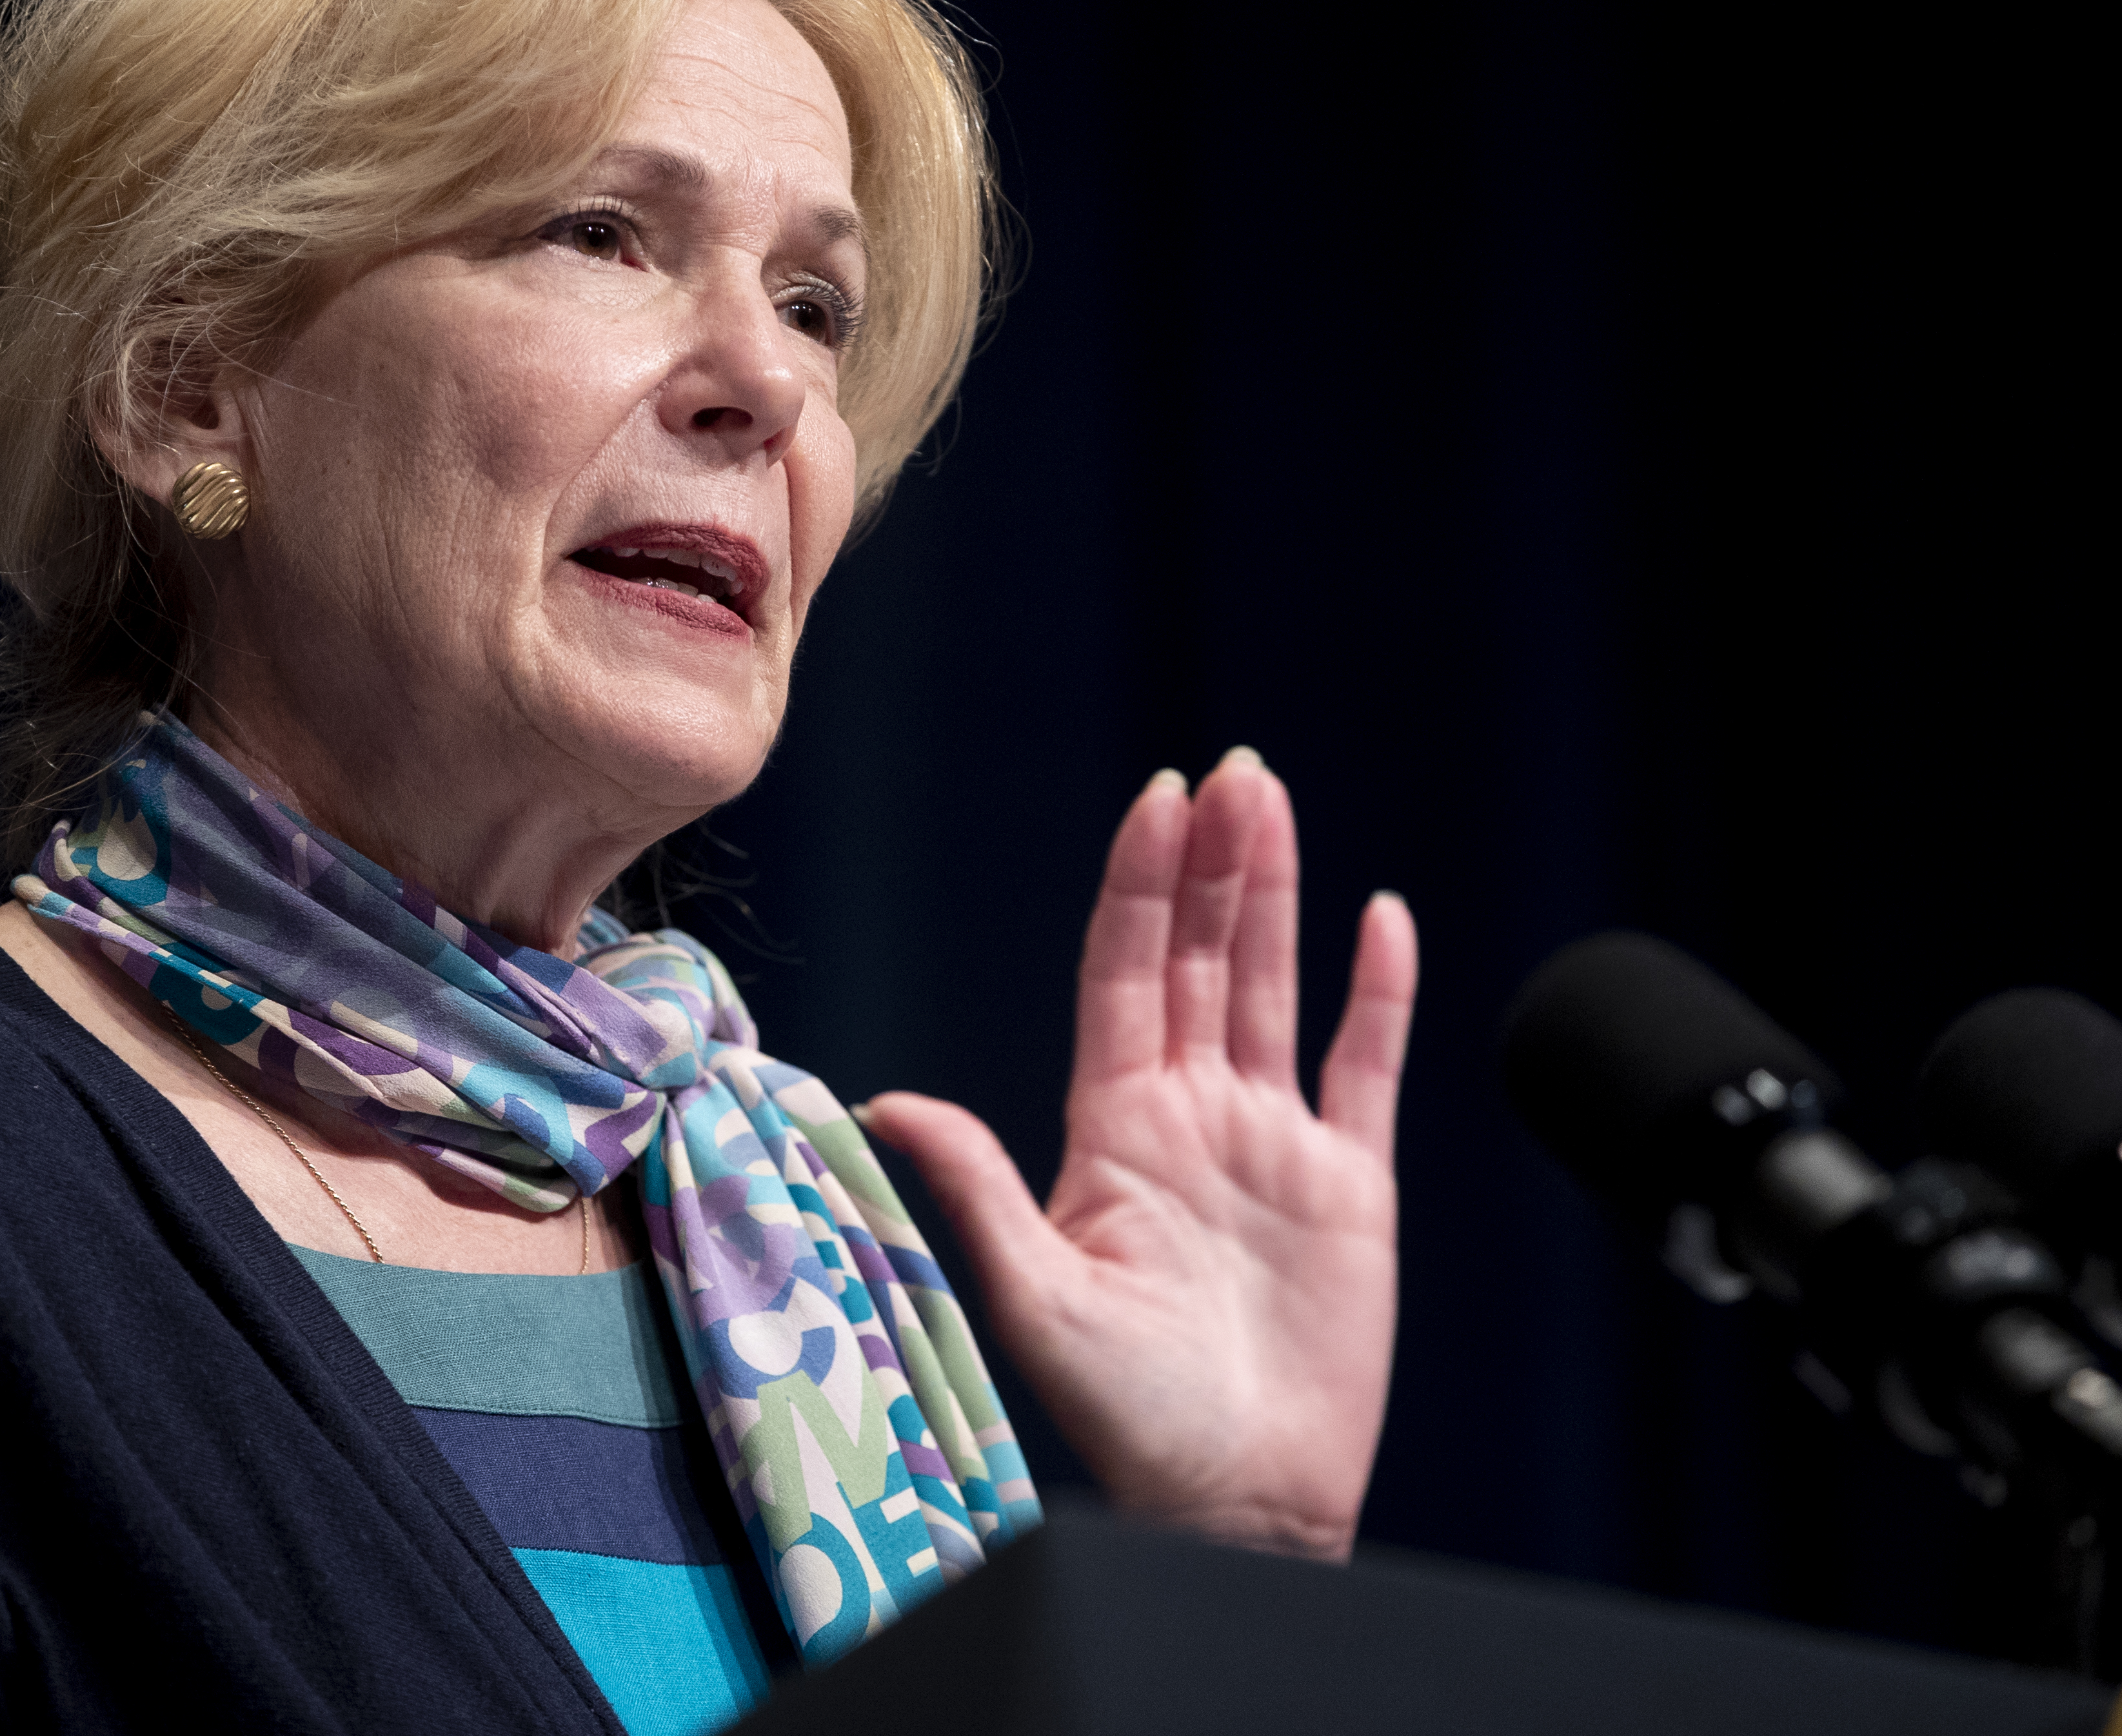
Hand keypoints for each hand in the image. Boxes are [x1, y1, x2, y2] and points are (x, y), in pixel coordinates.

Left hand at [862, 748, 1415, 1558]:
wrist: (1237, 1497)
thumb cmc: (1126, 1415)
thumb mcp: (1033, 1295)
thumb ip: (973, 1187)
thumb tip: (884, 1101)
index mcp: (1115, 1128)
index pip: (1124, 973)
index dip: (1139, 884)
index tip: (1154, 798)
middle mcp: (1190, 1117)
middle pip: (1201, 957)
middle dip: (1213, 861)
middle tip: (1231, 770)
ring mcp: (1272, 1144)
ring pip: (1274, 988)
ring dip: (1277, 895)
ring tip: (1274, 801)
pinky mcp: (1348, 1186)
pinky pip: (1364, 1068)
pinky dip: (1377, 995)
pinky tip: (1382, 921)